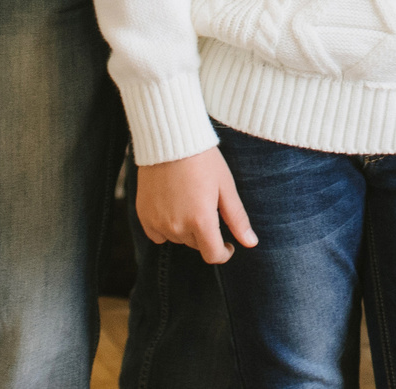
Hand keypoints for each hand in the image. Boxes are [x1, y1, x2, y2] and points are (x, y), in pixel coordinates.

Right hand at [134, 148, 256, 264]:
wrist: (170, 139)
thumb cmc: (203, 160)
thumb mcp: (225, 187)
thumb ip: (237, 219)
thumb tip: (251, 243)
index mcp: (201, 221)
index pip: (213, 255)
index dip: (223, 253)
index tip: (227, 244)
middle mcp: (177, 227)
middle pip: (196, 244)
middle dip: (205, 232)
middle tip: (207, 205)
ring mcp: (158, 222)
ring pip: (177, 238)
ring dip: (185, 229)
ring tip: (189, 200)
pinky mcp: (143, 215)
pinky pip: (157, 234)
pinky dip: (165, 227)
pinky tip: (172, 207)